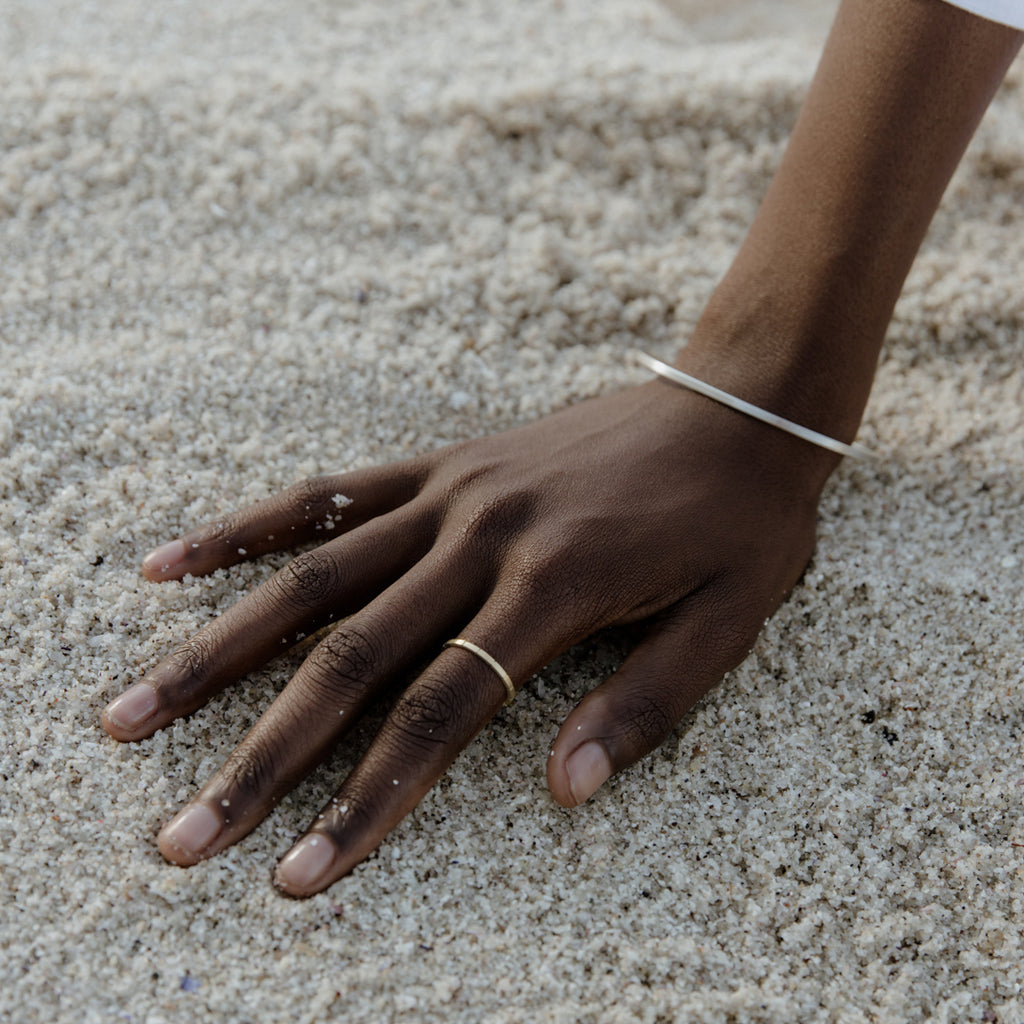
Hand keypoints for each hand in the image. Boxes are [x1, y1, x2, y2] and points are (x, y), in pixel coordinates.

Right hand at [102, 374, 832, 896]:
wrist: (736, 403)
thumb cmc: (740, 522)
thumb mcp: (726, 625)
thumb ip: (640, 708)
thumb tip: (560, 794)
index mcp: (555, 587)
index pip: (439, 712)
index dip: (365, 801)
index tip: (299, 873)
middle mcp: (483, 539)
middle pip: (350, 659)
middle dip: (262, 758)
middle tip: (182, 835)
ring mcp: (452, 494)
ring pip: (311, 577)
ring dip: (216, 651)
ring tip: (130, 715)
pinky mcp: (441, 464)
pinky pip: (327, 494)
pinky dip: (246, 527)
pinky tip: (170, 562)